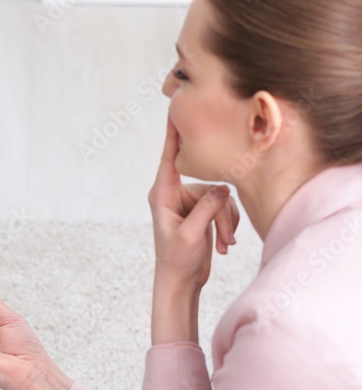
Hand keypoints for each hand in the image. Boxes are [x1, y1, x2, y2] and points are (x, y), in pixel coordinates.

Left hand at [148, 118, 238, 290]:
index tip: (175, 107)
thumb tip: (224, 189)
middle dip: (221, 211)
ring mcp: (190, 201)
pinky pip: (225, 206)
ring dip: (226, 222)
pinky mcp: (202, 210)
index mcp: (163, 194)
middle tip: (223, 236)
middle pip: (210, 183)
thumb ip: (207, 209)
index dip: (175, 132)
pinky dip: (228, 225)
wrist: (180, 282)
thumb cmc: (177, 261)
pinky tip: (224, 245)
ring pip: (222, 197)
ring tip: (223, 244)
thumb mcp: (191, 235)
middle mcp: (175, 193)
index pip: (170, 156)